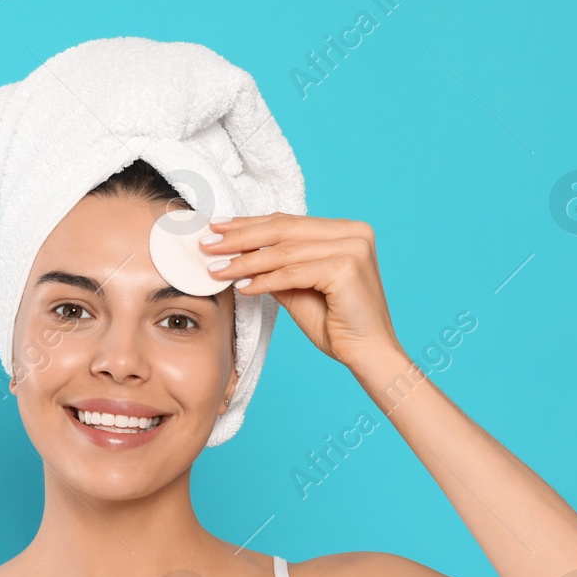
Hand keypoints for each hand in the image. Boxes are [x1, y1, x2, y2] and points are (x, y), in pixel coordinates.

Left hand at [201, 213, 402, 369]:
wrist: (368, 354)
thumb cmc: (336, 324)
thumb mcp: (298, 288)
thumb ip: (276, 267)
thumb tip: (235, 253)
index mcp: (345, 230)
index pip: (287, 222)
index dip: (249, 224)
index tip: (216, 228)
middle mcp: (353, 232)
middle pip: (283, 229)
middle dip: (240, 237)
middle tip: (207, 243)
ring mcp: (353, 247)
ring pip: (284, 251)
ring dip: (245, 261)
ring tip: (216, 269)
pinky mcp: (347, 267)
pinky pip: (293, 272)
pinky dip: (264, 280)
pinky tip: (242, 286)